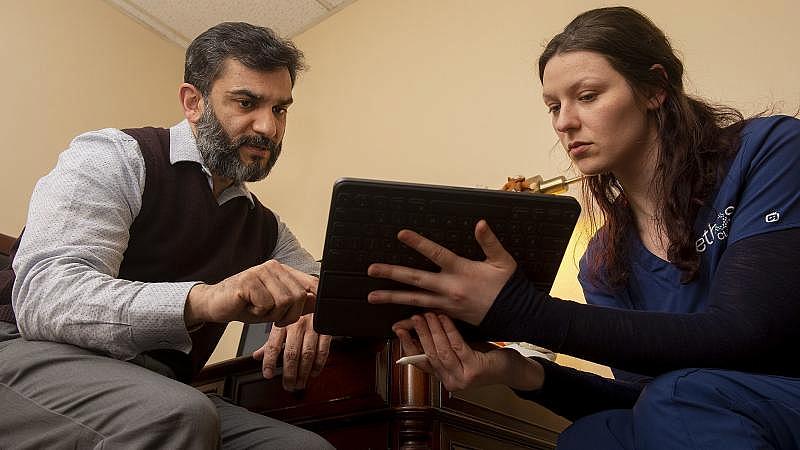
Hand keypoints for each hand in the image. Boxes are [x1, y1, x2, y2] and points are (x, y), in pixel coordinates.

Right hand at [185, 261, 317, 327]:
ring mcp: (260, 272)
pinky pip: (266, 305)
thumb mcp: (275, 307)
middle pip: (299, 296)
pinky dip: (257, 313)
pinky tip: (248, 307)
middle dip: (288, 314)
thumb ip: (296, 303)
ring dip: (271, 315)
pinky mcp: (248, 281)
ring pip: (284, 301)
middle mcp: (273, 267)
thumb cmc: (245, 304)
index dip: (317, 297)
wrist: (214, 304)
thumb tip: (317, 302)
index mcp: (282, 270)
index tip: (317, 310)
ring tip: (258, 310)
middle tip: (272, 316)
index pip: (311, 282)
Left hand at [253, 313, 331, 390]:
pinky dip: (318, 364)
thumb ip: (270, 341)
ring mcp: (312, 327)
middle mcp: (297, 324)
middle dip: (289, 373)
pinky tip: (313, 373)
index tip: (268, 375)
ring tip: (299, 384)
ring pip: (307, 354)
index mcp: (282, 323)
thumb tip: (257, 356)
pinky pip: (323, 350)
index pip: (273, 346)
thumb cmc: (297, 311)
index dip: (270, 362)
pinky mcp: (325, 330)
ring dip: (303, 373)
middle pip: (291, 353)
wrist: (316, 296)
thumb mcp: (280, 322)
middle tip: (288, 386)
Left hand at [368, 220, 515, 324]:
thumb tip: (480, 223)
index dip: (418, 243)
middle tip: (371, 269)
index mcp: (462, 270)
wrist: (515, 315)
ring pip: (414, 300)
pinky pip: (425, 316)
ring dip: (392, 297)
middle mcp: (450, 288)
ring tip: (371, 296)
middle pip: (416, 280)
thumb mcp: (502, 260)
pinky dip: (409, 318)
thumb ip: (489, 241)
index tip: (401, 234)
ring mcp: (447, 304)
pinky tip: (394, 320)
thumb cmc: (508, 286)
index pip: (435, 254)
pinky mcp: (448, 315)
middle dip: (392, 274)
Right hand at [394, 313, 542, 391]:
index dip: (407, 345)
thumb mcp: (459, 349)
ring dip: (432, 330)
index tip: (398, 329)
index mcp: (444, 377)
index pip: (419, 362)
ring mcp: (462, 379)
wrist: (512, 369)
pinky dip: (449, 330)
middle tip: (413, 316)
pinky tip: (444, 318)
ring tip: (427, 314)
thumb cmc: (485, 356)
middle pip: (428, 355)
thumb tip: (419, 323)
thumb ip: (441, 341)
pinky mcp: (474, 370)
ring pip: (441, 351)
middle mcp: (451, 382)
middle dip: (419, 333)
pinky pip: (457, 346)